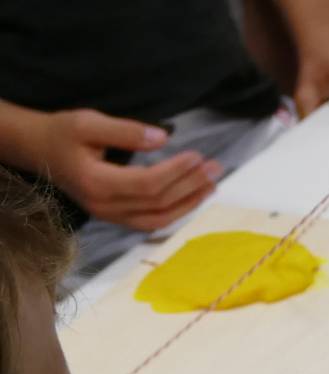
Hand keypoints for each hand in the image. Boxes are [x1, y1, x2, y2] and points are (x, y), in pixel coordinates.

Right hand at [31, 110, 221, 230]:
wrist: (38, 150)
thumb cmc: (61, 133)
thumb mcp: (88, 123)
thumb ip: (126, 132)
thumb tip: (164, 138)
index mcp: (97, 183)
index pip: (148, 184)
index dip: (176, 172)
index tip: (197, 156)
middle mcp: (105, 207)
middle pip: (158, 202)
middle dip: (190, 185)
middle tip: (215, 167)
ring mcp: (110, 216)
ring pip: (159, 218)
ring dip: (189, 202)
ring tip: (211, 184)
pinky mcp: (115, 217)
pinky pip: (152, 222)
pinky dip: (176, 211)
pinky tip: (192, 197)